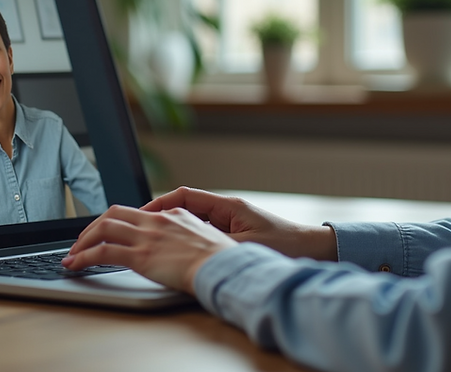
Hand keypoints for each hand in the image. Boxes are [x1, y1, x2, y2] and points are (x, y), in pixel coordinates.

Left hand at [62, 205, 237, 293]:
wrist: (223, 267)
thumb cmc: (222, 260)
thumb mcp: (206, 238)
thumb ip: (189, 237)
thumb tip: (184, 248)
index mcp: (172, 214)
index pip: (134, 211)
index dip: (114, 221)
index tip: (105, 232)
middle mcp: (156, 221)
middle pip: (113, 214)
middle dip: (92, 228)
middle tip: (81, 242)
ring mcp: (147, 237)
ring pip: (102, 230)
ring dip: (82, 242)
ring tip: (72, 255)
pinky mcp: (140, 256)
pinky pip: (102, 253)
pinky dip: (83, 257)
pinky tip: (74, 265)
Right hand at [141, 186, 337, 260]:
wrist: (314, 248)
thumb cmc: (287, 246)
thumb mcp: (247, 247)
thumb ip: (218, 246)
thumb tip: (190, 248)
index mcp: (228, 206)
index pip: (184, 197)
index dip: (159, 204)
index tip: (141, 216)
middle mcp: (226, 210)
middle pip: (183, 207)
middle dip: (158, 216)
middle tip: (136, 228)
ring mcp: (230, 222)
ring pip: (191, 221)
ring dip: (171, 229)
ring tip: (150, 241)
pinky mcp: (235, 235)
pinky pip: (203, 233)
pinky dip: (187, 240)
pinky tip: (176, 253)